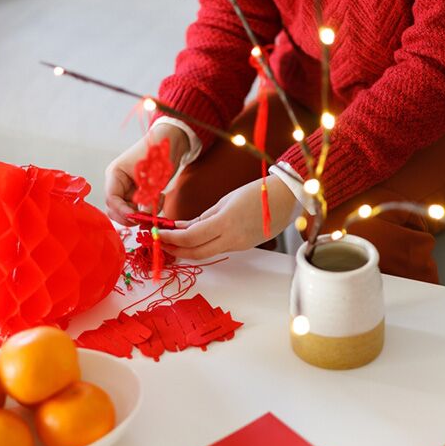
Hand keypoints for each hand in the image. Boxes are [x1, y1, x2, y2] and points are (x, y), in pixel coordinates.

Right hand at [105, 124, 189, 224]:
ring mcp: (126, 188)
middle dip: (130, 216)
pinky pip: (138, 208)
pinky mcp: (137, 193)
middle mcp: (117, 183)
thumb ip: (148, 196)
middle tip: (148, 217)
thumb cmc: (159, 152)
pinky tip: (159, 199)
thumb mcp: (154, 175)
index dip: (123, 211)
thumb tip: (145, 215)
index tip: (137, 217)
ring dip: (141, 213)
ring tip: (158, 202)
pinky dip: (148, 210)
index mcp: (115, 174)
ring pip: (127, 211)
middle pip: (115, 209)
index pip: (112, 199)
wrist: (170, 141)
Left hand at [159, 174, 298, 259]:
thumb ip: (204, 217)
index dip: (171, 238)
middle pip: (196, 253)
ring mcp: (240, 245)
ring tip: (174, 242)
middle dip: (176, 250)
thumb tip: (185, 227)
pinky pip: (220, 248)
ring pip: (207, 253)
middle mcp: (232, 238)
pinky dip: (204, 245)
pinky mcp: (245, 247)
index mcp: (225, 222)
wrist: (286, 199)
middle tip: (161, 244)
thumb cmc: (257, 192)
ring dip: (189, 249)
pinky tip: (196, 239)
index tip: (158, 233)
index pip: (191, 237)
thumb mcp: (225, 201)